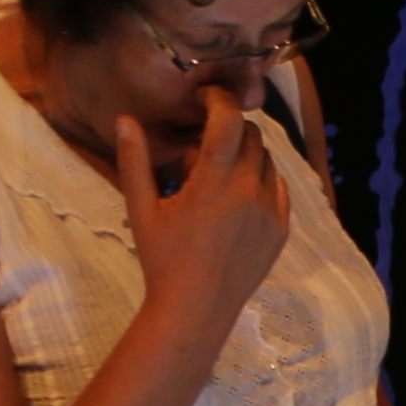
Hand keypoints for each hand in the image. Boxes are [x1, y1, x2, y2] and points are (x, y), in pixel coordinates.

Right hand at [111, 88, 290, 329]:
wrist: (196, 309)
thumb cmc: (162, 259)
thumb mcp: (141, 209)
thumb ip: (135, 160)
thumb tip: (125, 119)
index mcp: (213, 183)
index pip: (228, 120)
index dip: (219, 98)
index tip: (205, 96)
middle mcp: (247, 192)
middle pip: (250, 135)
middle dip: (229, 127)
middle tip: (203, 143)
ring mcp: (269, 211)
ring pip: (266, 159)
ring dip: (245, 153)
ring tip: (217, 172)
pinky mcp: (281, 228)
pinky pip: (278, 186)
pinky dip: (260, 178)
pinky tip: (238, 193)